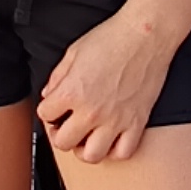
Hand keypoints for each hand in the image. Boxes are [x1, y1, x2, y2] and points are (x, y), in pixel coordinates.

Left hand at [36, 1, 173, 164]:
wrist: (146, 34)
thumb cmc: (112, 38)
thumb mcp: (74, 52)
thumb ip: (58, 77)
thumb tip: (49, 94)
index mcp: (72, 92)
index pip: (44, 114)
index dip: (47, 110)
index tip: (54, 107)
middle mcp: (91, 111)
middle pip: (63, 142)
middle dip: (60, 134)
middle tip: (65, 125)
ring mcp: (115, 119)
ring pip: (92, 155)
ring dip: (84, 149)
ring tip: (86, 137)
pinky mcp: (137, 122)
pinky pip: (123, 152)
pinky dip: (115, 150)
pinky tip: (111, 139)